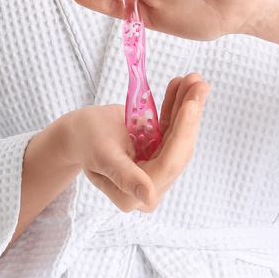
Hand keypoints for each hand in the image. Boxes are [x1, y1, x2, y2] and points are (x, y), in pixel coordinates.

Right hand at [58, 72, 210, 211]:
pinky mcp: (159, 151)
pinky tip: (182, 86)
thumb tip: (148, 198)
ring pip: (179, 135)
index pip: (168, 164)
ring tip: (194, 79)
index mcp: (135, 196)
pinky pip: (173, 127)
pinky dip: (177, 105)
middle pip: (178, 148)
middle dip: (190, 114)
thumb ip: (125, 176)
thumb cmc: (85, 141)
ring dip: (188, 105)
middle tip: (199, 84)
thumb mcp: (103, 156)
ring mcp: (156, 166)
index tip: (191, 104)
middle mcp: (150, 185)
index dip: (183, 134)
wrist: (79, 130)